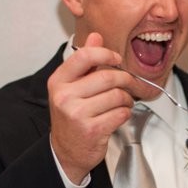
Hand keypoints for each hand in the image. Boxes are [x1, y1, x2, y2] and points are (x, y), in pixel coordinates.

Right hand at [48, 32, 133, 182]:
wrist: (66, 151)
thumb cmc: (71, 116)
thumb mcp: (71, 86)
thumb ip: (85, 61)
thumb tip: (96, 36)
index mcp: (58, 81)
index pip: (84, 56)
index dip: (106, 54)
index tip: (117, 59)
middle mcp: (64, 96)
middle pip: (107, 77)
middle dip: (125, 79)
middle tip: (128, 84)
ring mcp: (77, 114)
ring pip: (117, 96)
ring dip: (126, 99)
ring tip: (123, 102)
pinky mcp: (92, 130)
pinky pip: (120, 113)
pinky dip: (125, 113)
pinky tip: (118, 115)